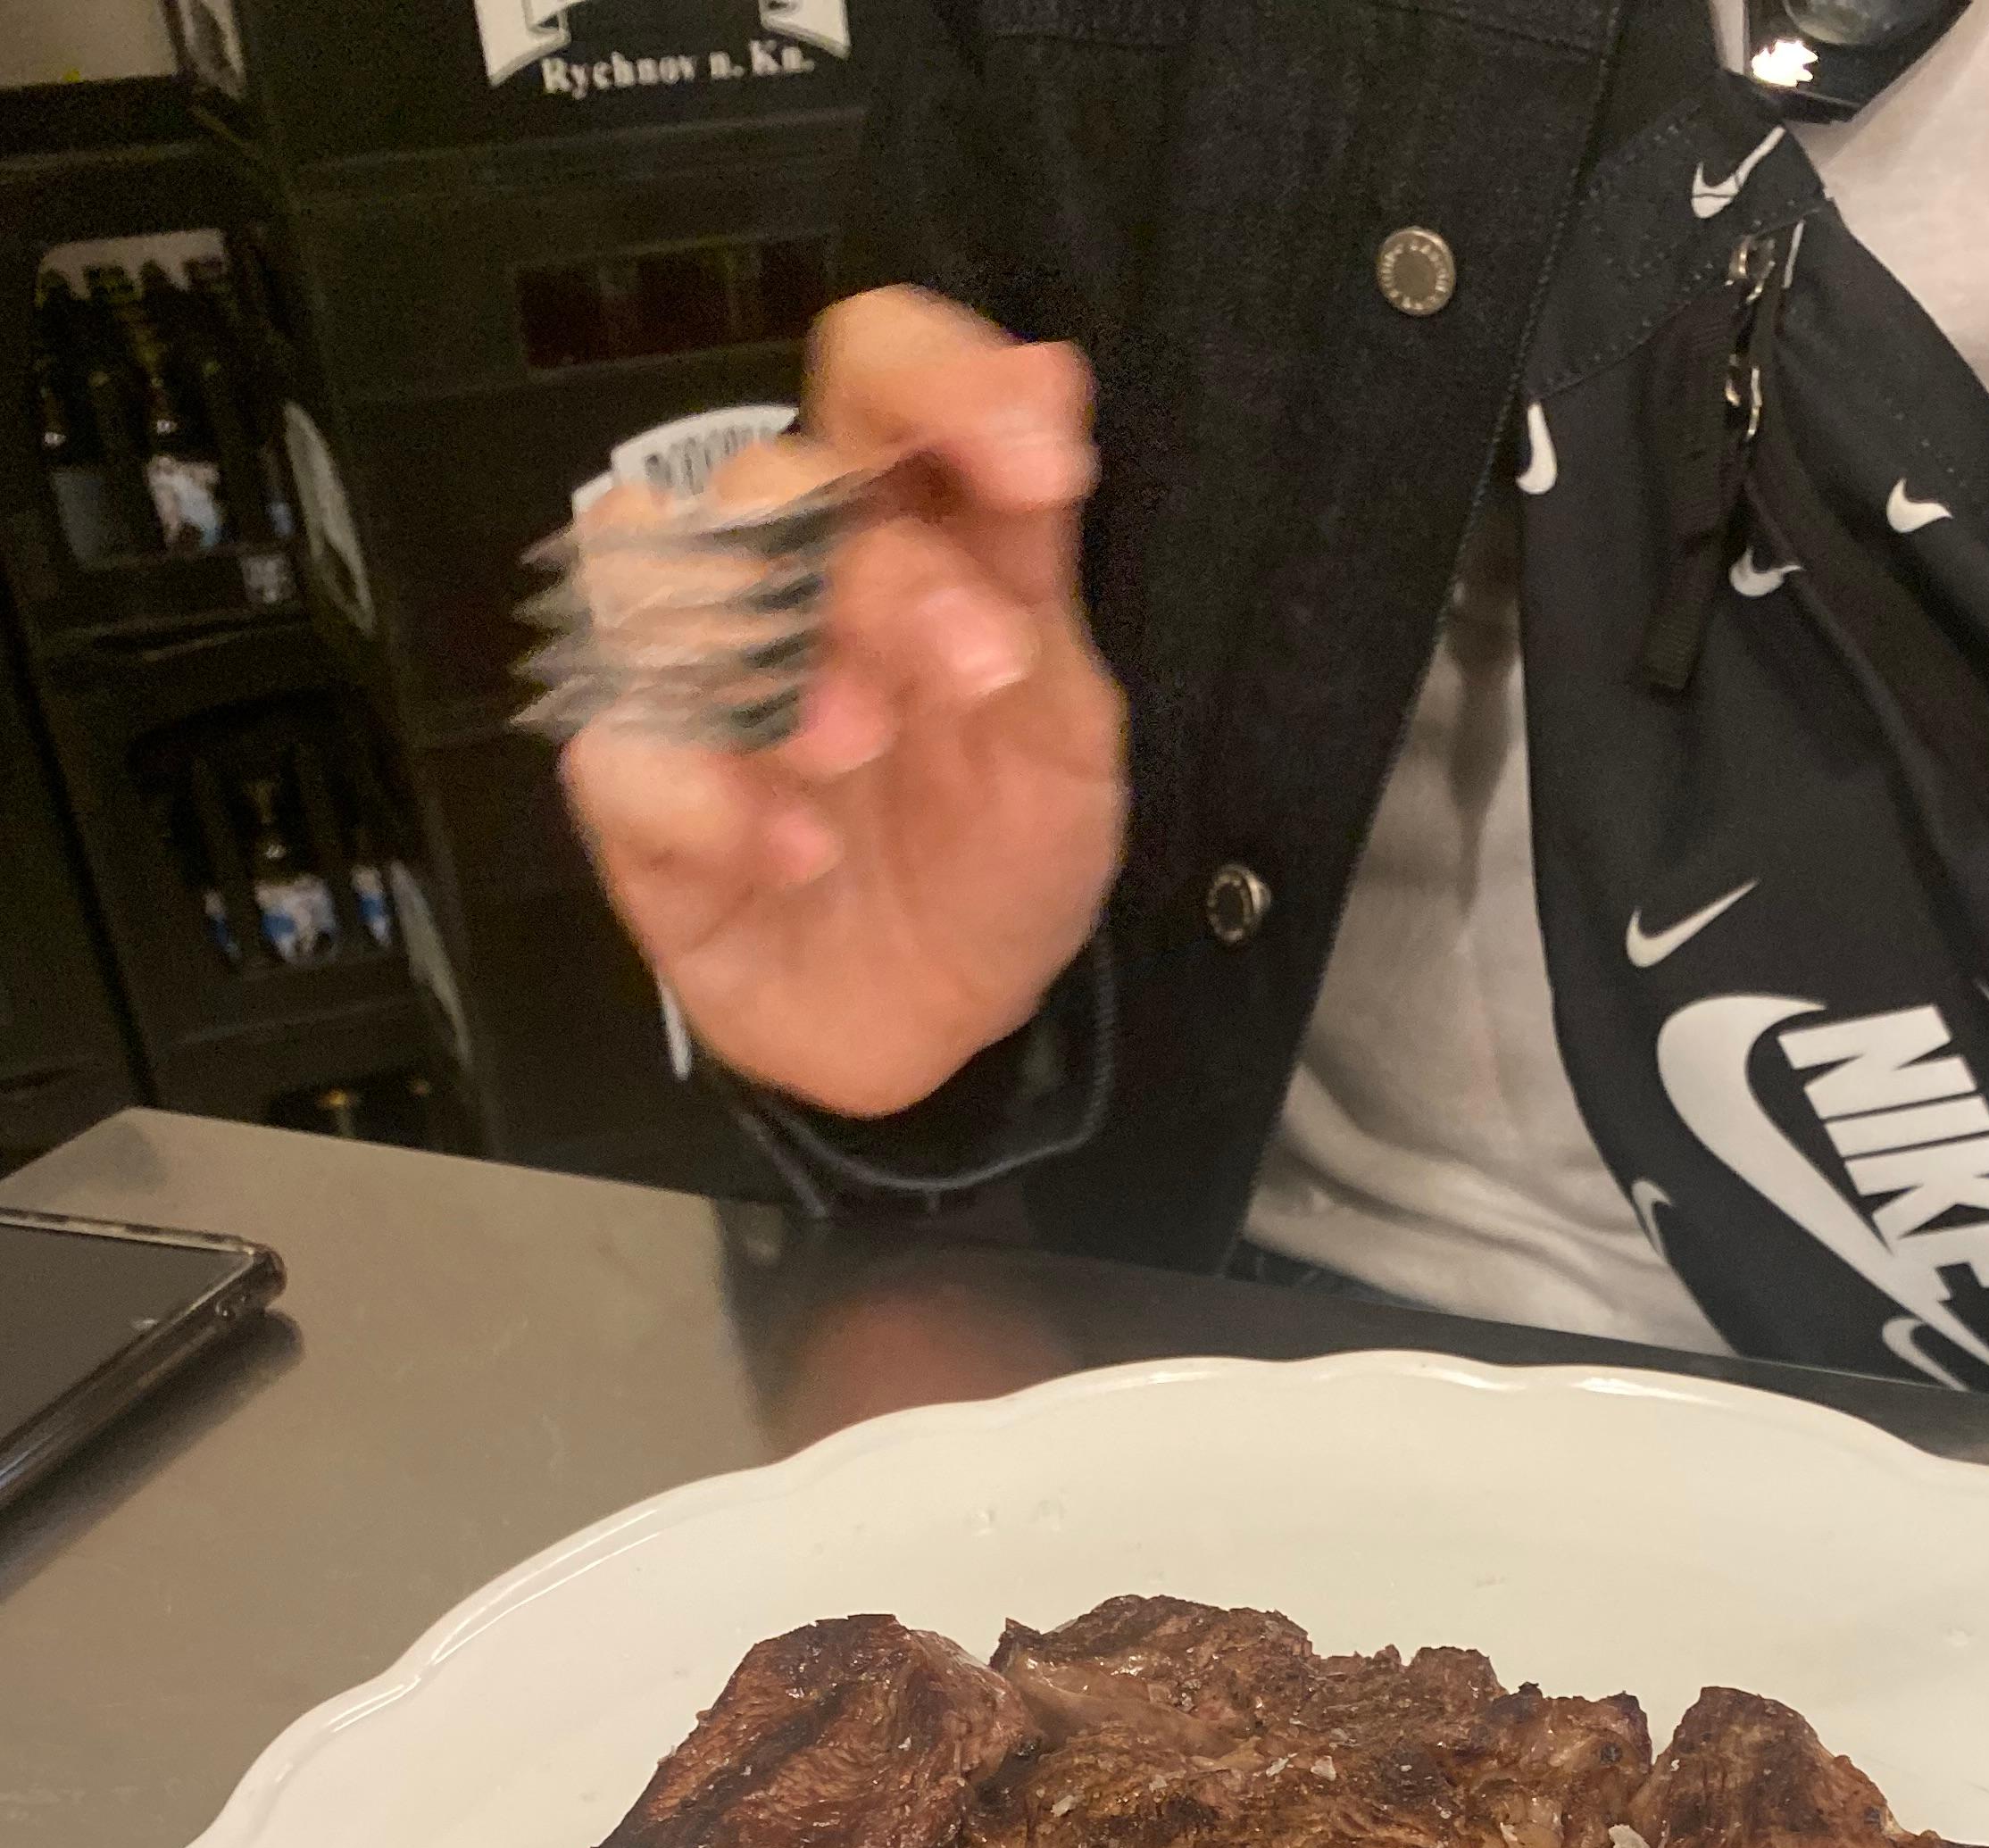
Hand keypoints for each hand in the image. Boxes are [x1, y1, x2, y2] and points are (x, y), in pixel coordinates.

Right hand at [560, 289, 1125, 1121]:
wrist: (951, 1025)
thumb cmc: (1000, 861)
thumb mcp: (1063, 729)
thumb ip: (1035, 567)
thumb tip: (1049, 373)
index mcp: (894, 530)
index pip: (869, 373)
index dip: (936, 378)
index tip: (1035, 463)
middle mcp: (776, 578)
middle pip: (770, 481)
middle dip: (884, 572)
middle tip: (975, 674)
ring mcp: (689, 683)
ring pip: (646, 569)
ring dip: (767, 651)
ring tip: (860, 750)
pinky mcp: (635, 800)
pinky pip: (617, 750)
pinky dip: (711, 797)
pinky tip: (801, 855)